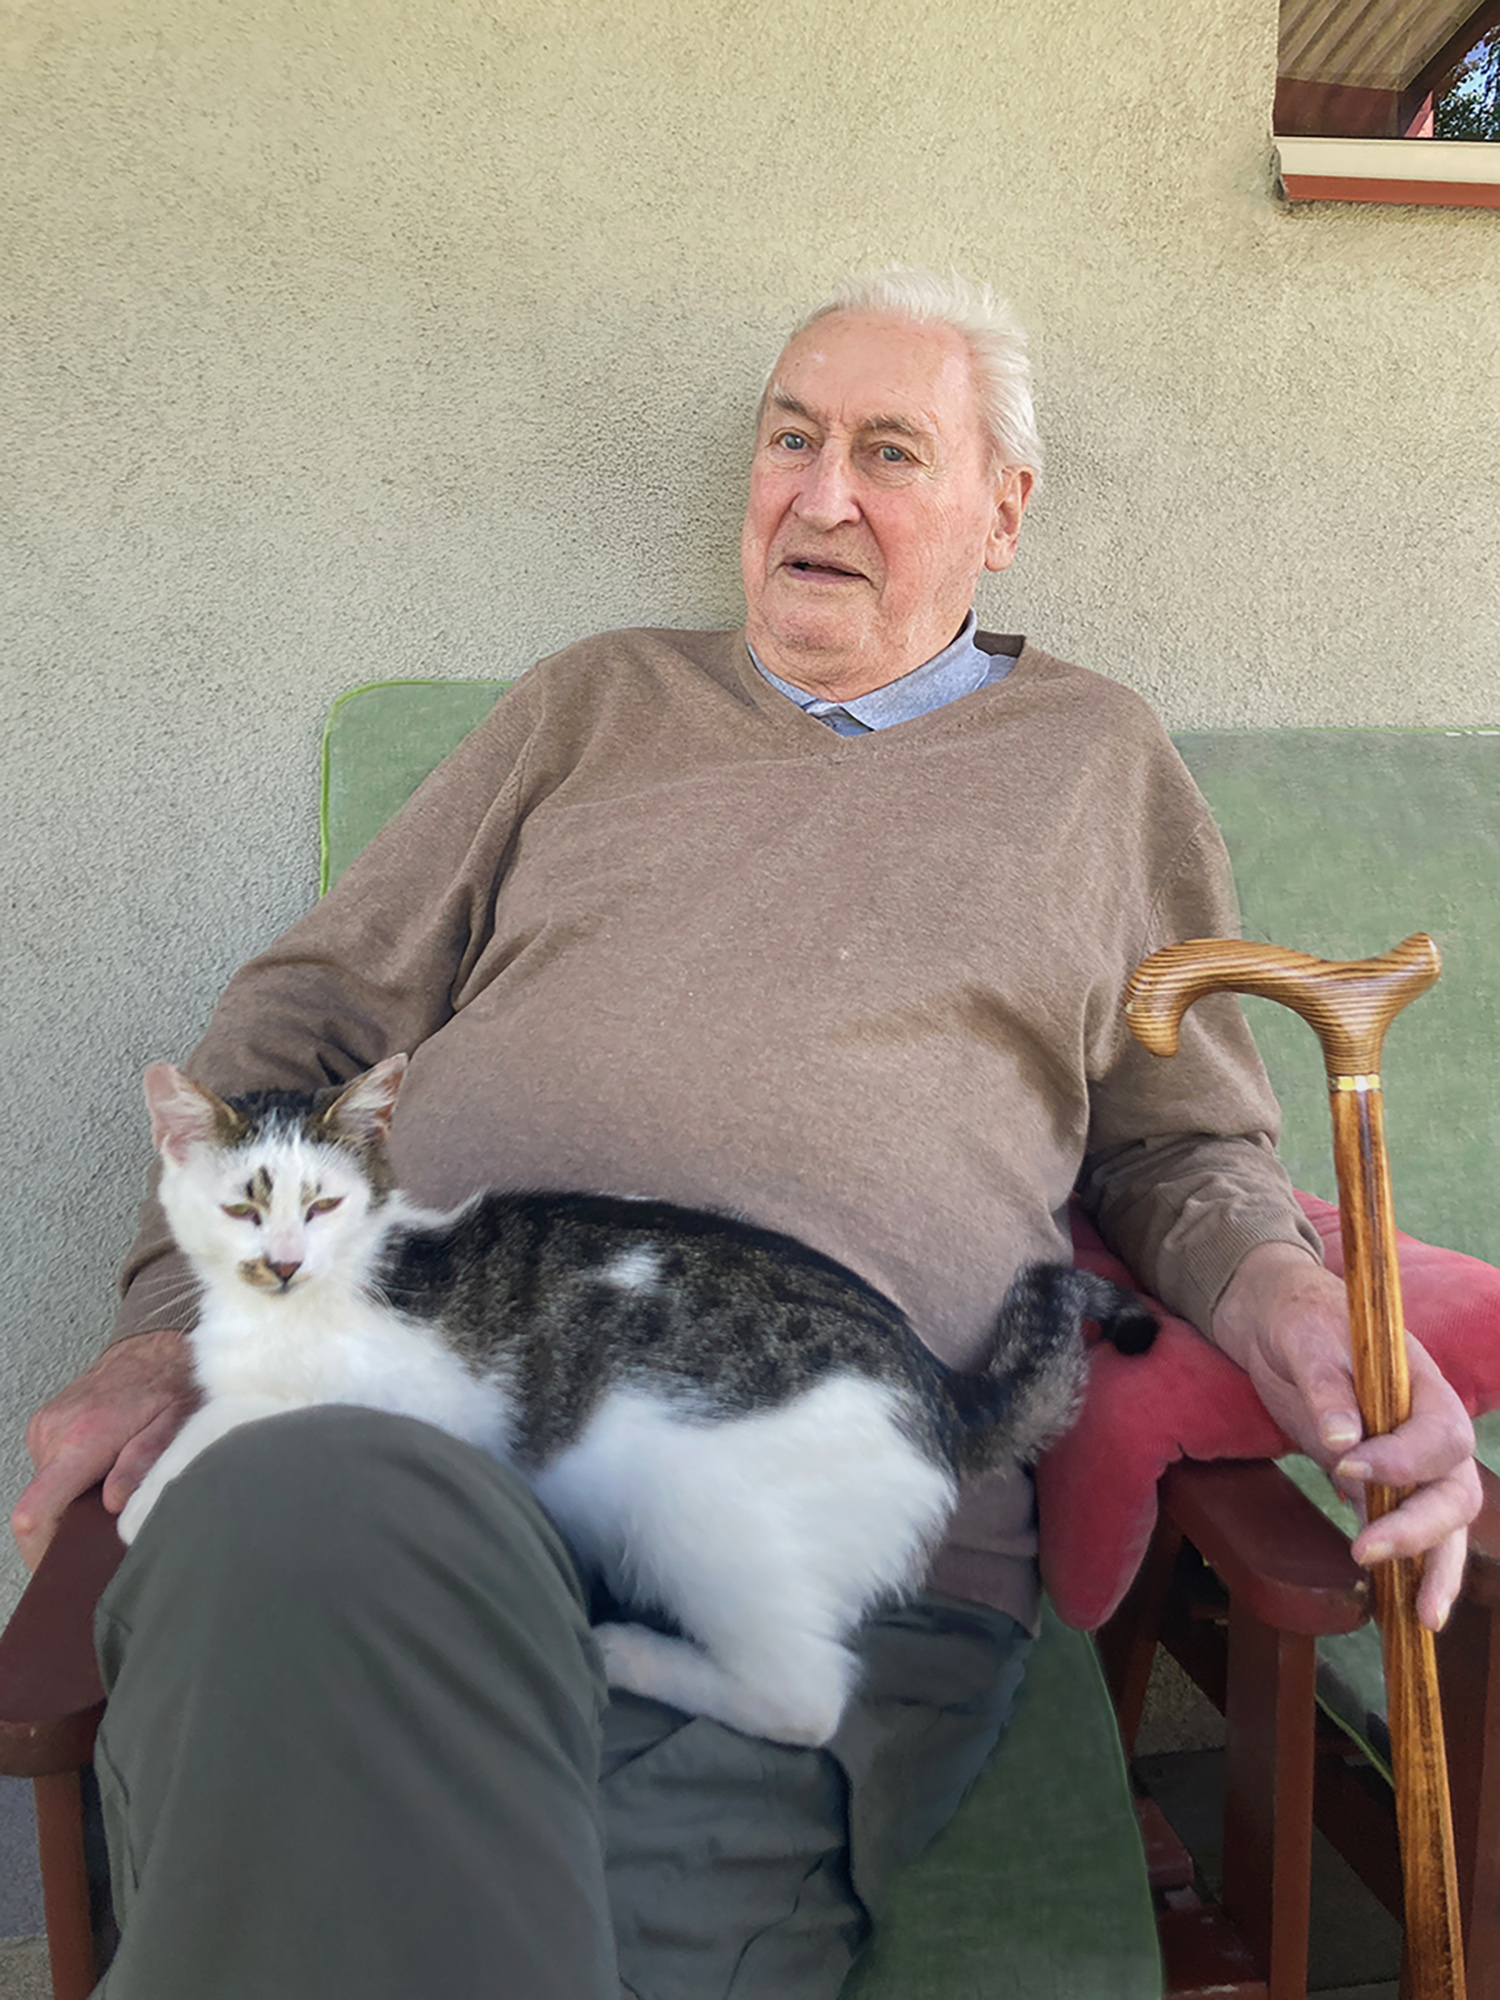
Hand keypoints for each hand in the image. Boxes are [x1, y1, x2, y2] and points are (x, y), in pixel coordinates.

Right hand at [12, 1330, 198, 1568]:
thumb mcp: (178, 1425)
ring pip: (45, 1490)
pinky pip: (48, 1471)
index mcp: (85, 1436)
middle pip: (41, 1508)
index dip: (41, 1551)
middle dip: (67, 1527)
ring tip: (113, 1487)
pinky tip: (102, 1470)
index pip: (36, 1510)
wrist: (153, 1346)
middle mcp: (54, 1431)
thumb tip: (115, 1503)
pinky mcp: (44, 1427)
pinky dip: (70, 1481)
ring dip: (72, 1500)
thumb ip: (145, 1464)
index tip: (58, 1570)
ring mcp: (44, 1428)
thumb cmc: (172, 1384)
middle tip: (107, 1529)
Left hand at [1212, 1241, 1480, 1629]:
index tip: (1346, 1466)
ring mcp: (1408, 1462)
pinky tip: (1399, 1607)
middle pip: (1453, 1490)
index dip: (1401, 1460)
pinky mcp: (1379, 1485)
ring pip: (1443, 1522)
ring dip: (1435, 1568)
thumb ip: (1328, 1387)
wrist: (1279, 1323)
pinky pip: (1406, 1529)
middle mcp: (1428, 1430)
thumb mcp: (1308, 1340)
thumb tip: (1343, 1442)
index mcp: (1424, 1388)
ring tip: (1421, 1619)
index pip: (1438, 1436)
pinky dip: (1407, 1566)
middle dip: (1421, 1529)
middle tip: (1367, 1552)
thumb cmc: (1301, 1321)